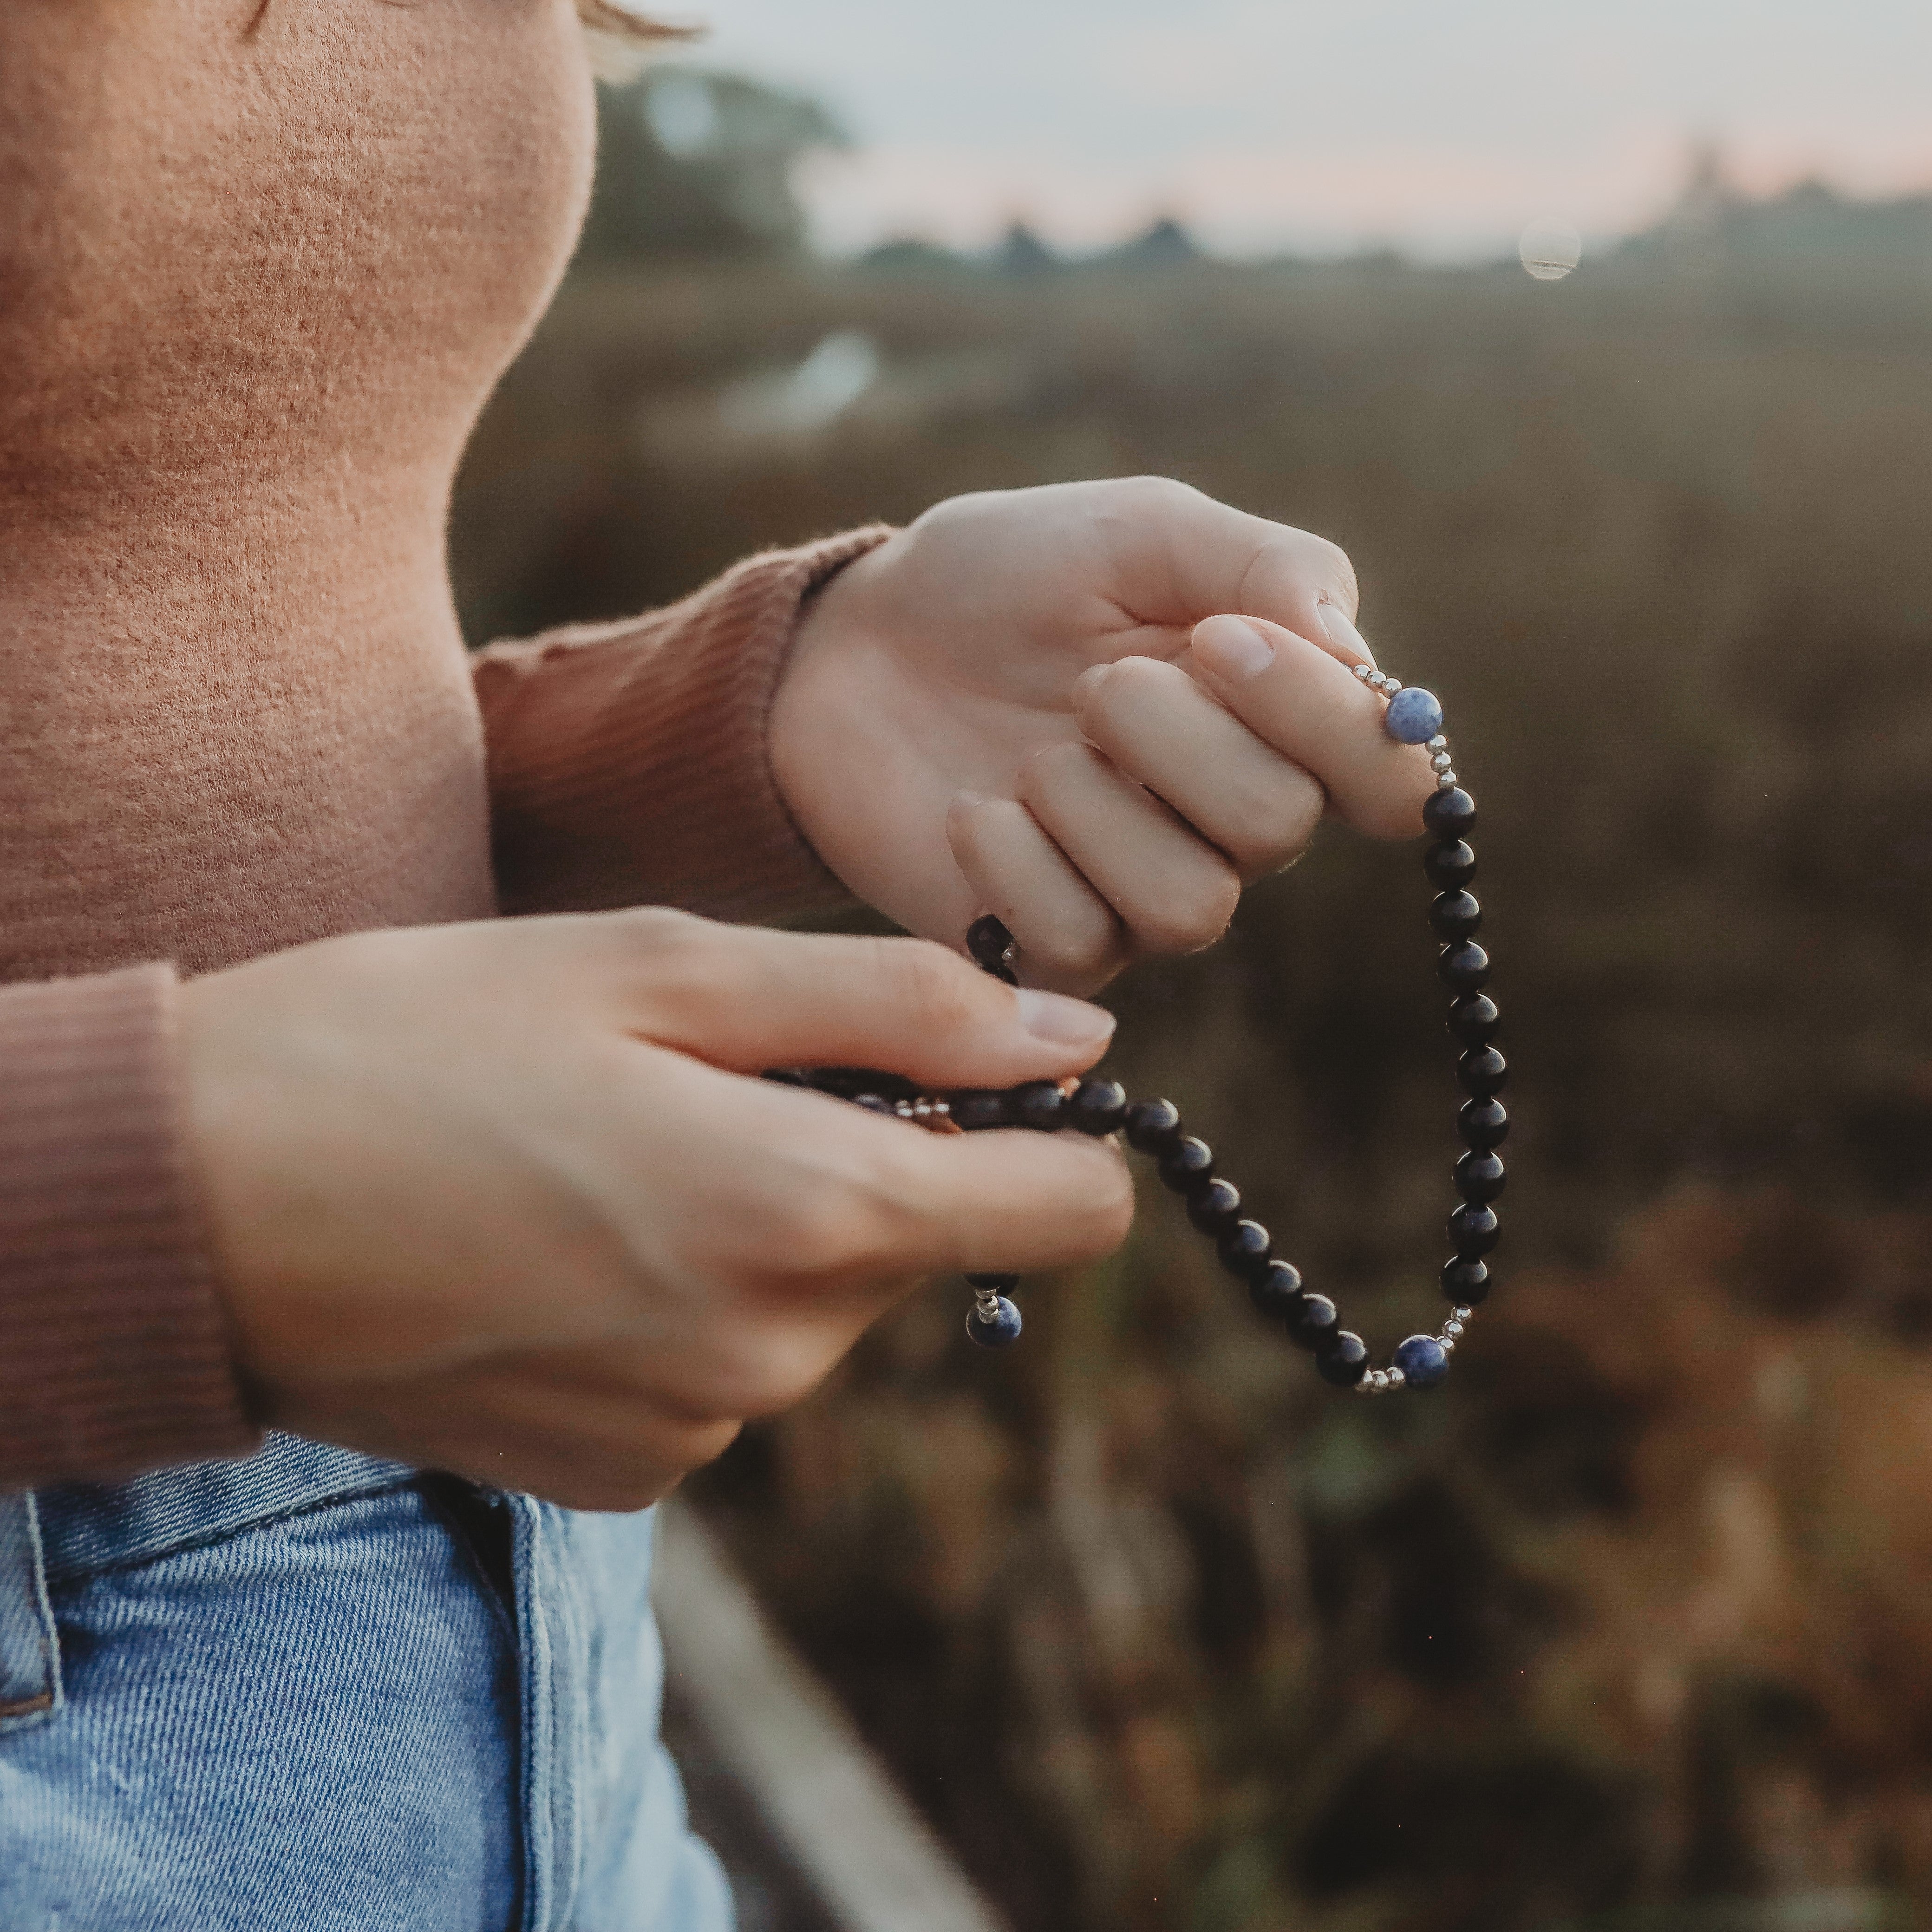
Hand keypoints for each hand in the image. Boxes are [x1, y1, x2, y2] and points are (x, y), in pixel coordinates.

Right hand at [179, 911, 1129, 1508]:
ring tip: (600, 1150)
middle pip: (923, 1241)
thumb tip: (1077, 1039)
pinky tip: (557, 1238)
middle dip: (857, 1155)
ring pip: (816, 1303)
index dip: (1054, 1131)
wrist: (191, 1199)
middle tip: (692, 1078)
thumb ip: (898, 1005)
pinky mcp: (620, 1474)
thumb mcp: (663, 966)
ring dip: (758, 1220)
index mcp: (813, 1212)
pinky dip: (681, 1298)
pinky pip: (724, 1369)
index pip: (1072, 1211)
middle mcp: (777, 1355)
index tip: (970, 1069)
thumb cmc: (420, 1037)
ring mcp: (696, 1431)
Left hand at [770, 478, 1437, 992]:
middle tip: (1094, 682)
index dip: (1328, 721)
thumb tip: (1358, 658)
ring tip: (1034, 751)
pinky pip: (1078, 937)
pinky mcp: (1050, 948)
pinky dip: (1016, 860)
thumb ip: (1264, 567)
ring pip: (1191, 904)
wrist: (850, 650)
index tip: (1219, 641)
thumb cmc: (1002, 582)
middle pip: (1280, 828)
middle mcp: (1226, 824)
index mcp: (1274, 723)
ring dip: (1098, 806)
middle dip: (1177, 739)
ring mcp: (1138, 896)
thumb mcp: (1135, 530)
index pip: (1389, 777)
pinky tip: (974, 808)